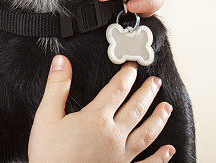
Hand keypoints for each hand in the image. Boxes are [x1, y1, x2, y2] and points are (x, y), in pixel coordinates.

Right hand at [29, 56, 174, 161]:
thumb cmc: (49, 155)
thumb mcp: (46, 117)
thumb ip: (56, 87)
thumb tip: (61, 61)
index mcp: (95, 119)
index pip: (116, 90)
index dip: (126, 76)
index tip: (132, 67)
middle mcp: (113, 135)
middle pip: (136, 109)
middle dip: (147, 93)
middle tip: (156, 82)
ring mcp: (122, 155)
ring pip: (147, 133)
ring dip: (159, 119)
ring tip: (167, 107)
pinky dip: (160, 157)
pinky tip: (169, 150)